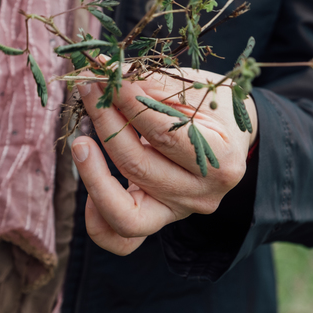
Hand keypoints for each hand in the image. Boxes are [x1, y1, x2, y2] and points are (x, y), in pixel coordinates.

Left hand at [72, 68, 257, 255]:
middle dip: (105, 123)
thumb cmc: (214, 107)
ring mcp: (177, 213)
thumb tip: (105, 72)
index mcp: (220, 160)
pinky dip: (97, 218)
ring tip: (80, 139)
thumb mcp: (194, 88)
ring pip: (122, 210)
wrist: (232, 139)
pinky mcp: (156, 222)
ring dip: (92, 170)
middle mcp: (200, 196)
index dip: (128, 103)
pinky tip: (93, 181)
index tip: (105, 74)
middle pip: (137, 167)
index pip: (163, 133)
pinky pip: (120, 239)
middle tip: (89, 88)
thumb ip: (152, 85)